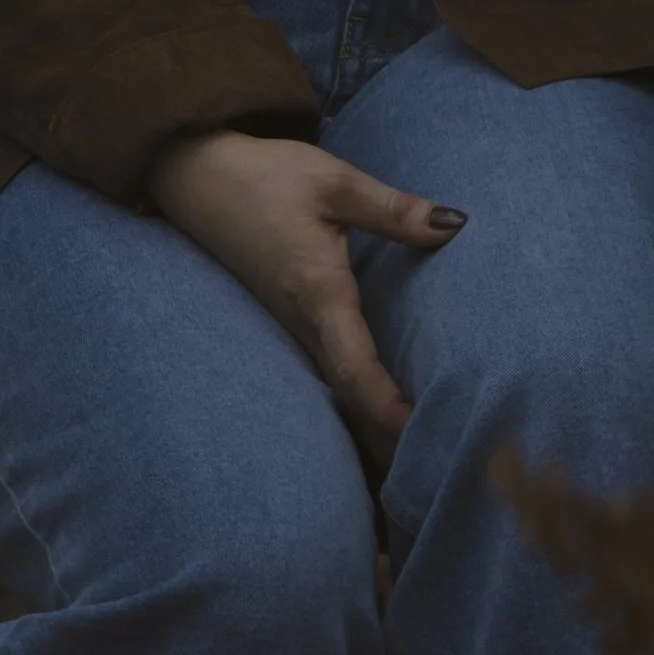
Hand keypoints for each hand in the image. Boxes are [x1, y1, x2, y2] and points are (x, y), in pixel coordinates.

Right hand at [144, 127, 462, 459]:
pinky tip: (376, 422)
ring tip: (416, 467)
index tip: (418, 434)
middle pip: (348, 398)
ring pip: (334, 393)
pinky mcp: (288, 320)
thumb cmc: (266, 177)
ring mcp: (290, 327)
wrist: (196, 177)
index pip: (354, 365)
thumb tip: (456, 225)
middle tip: (434, 477)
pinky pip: (323, 375)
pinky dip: (353, 404)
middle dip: (387, 441)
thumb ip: (394, 210)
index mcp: (318, 292)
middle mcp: (301, 322)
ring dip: (371, 430)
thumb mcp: (334, 182)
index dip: (384, 404)